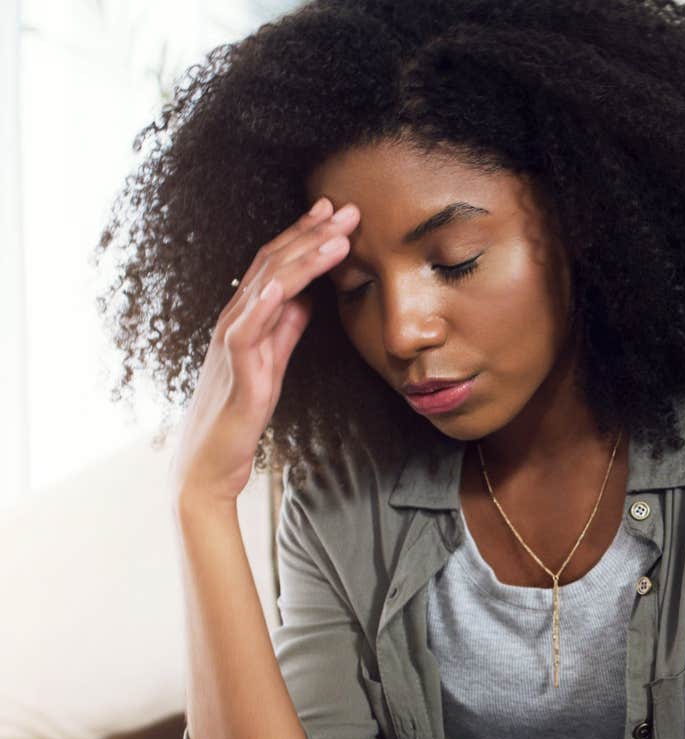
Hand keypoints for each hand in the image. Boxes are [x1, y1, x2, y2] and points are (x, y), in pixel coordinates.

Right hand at [172, 197, 357, 505]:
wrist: (212, 461)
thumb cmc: (240, 412)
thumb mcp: (273, 360)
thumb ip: (287, 328)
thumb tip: (308, 298)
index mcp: (246, 316)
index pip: (277, 264)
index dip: (306, 235)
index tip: (337, 212)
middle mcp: (234, 318)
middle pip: (273, 264)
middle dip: (311, 233)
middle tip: (348, 208)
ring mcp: (232, 340)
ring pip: (266, 286)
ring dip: (302, 257)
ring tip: (337, 236)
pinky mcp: (236, 368)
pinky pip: (249, 328)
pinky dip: (268, 301)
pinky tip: (289, 283)